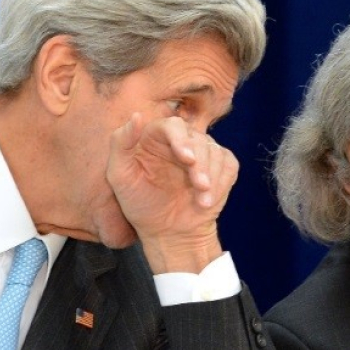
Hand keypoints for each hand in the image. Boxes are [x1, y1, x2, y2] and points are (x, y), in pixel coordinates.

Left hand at [107, 113, 235, 272]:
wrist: (167, 233)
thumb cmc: (140, 204)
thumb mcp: (120, 177)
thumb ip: (120, 144)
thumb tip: (136, 116)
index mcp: (156, 137)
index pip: (173, 126)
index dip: (182, 140)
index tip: (188, 159)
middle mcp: (181, 140)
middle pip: (198, 139)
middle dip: (201, 164)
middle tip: (200, 186)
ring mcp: (203, 152)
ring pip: (215, 152)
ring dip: (212, 177)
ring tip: (202, 201)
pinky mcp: (220, 165)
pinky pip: (228, 164)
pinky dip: (222, 182)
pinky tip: (209, 200)